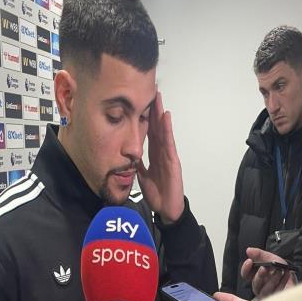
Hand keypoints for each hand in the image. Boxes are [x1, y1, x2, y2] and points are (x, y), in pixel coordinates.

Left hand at [137, 91, 183, 222]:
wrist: (167, 209)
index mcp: (154, 154)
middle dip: (154, 110)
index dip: (146, 117)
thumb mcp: (142, 176)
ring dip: (160, 113)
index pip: (149, 132)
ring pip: (163, 130)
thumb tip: (128, 155)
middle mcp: (162, 151)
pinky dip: (167, 129)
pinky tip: (165, 116)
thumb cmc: (157, 193)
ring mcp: (168, 154)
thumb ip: (138, 165)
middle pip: (157, 127)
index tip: (141, 102)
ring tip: (158, 98)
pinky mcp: (173, 160)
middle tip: (151, 91)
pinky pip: (169, 142)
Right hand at [241, 247, 295, 298]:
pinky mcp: (277, 299)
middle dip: (260, 275)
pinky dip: (282, 283)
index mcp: (255, 276)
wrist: (292, 273)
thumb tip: (248, 250)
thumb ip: (259, 254)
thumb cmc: (279, 266)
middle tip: (264, 268)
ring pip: (266, 291)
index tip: (250, 261)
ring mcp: (268, 294)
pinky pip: (277, 294)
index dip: (246, 269)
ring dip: (272, 279)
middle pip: (255, 284)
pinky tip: (286, 275)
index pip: (245, 275)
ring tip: (279, 270)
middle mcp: (260, 286)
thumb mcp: (269, 257)